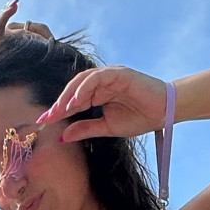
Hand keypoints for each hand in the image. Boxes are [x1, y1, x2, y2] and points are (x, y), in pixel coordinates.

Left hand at [37, 65, 167, 140]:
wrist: (165, 112)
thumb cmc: (140, 118)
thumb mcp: (108, 127)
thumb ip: (86, 128)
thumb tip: (63, 136)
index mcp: (97, 94)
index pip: (73, 101)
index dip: (58, 111)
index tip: (43, 122)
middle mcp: (101, 83)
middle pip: (73, 89)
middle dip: (59, 103)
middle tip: (47, 117)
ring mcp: (109, 76)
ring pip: (82, 81)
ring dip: (70, 95)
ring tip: (60, 110)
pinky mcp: (119, 73)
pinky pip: (98, 77)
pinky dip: (86, 87)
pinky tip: (77, 100)